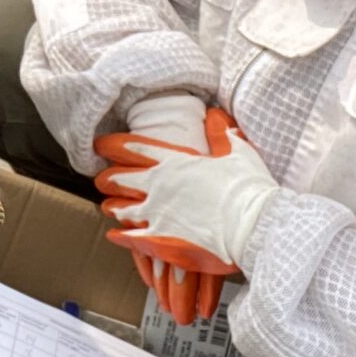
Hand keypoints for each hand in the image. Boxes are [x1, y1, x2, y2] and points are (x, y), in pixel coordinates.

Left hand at [98, 107, 276, 324]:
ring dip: (113, 207)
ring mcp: (156, 213)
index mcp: (175, 162)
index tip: (101, 145)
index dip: (114, 146)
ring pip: (121, 209)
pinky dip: (120, 237)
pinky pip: (131, 239)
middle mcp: (159, 185)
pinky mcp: (160, 240)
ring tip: (107, 207)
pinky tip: (114, 236)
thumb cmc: (248, 188)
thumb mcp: (237, 151)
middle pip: (120, 179)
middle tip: (100, 179)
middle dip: (107, 179)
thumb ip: (221, 133)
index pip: (135, 148)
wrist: (255, 225)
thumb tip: (215, 116)